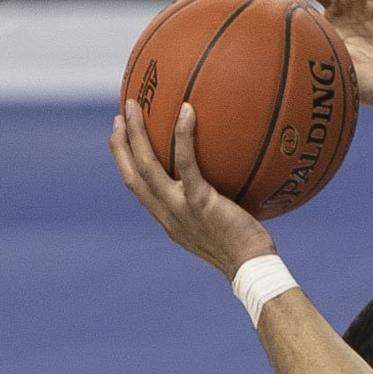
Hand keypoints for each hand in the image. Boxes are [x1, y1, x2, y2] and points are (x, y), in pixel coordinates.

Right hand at [109, 100, 275, 279]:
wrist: (250, 268)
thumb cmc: (246, 249)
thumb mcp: (220, 227)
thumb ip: (214, 206)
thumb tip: (230, 183)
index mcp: (168, 220)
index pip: (138, 188)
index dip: (126, 162)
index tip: (122, 138)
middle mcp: (167, 214)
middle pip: (132, 173)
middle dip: (121, 142)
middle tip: (121, 113)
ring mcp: (180, 207)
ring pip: (146, 165)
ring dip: (136, 133)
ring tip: (135, 105)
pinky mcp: (199, 201)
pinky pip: (186, 163)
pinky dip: (183, 136)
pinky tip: (187, 111)